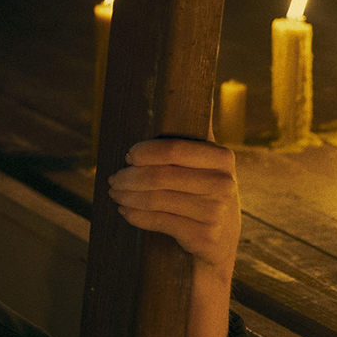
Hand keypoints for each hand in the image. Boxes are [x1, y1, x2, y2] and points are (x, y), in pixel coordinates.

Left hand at [108, 137, 240, 277]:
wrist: (220, 244)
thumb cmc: (206, 195)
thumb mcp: (210, 165)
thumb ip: (199, 135)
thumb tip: (193, 93)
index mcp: (223, 159)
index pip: (175, 149)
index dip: (145, 151)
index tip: (128, 155)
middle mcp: (224, 184)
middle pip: (161, 176)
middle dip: (129, 176)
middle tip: (112, 178)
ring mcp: (215, 212)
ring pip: (155, 199)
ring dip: (127, 195)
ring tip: (114, 192)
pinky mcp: (203, 237)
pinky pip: (158, 221)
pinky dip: (135, 215)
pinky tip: (124, 210)